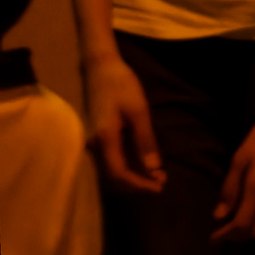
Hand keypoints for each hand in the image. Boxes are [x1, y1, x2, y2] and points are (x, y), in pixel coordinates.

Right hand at [83, 53, 164, 193]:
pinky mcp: (97, 137)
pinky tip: (142, 164)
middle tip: (161, 184)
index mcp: (104, 139)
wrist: (101, 68)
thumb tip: (153, 168)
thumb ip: (145, 140)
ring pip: (110, 170)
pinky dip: (126, 166)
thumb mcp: (139, 111)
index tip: (158, 186)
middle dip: (136, 183)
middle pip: (113, 176)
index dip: (138, 184)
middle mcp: (94, 145)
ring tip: (155, 177)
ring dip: (132, 177)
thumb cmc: (122, 86)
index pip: (119, 173)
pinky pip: (110, 160)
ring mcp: (93, 142)